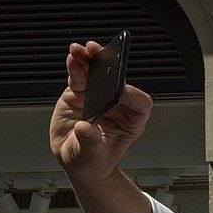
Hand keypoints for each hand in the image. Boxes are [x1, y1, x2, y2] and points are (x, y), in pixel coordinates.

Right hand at [49, 42, 152, 183]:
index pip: (140, 102)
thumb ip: (90, 142)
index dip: (131, 94)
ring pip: (97, 74)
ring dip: (89, 60)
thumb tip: (84, 127)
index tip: (117, 91)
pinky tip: (72, 57)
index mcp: (131, 121)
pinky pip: (79, 76)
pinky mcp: (79, 93)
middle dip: (109, 67)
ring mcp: (97, 97)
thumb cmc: (93, 161)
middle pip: (117, 81)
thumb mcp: (91, 156)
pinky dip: (75, 65)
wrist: (76, 160)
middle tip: (99, 54)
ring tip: (79, 51)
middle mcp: (116, 106)